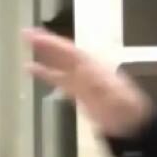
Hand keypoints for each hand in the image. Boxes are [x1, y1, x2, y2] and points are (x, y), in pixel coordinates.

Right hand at [24, 27, 152, 137]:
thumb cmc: (124, 107)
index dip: (54, 43)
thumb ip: (97, 82)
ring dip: (44, 55)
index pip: (71, 51)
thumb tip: (80, 68)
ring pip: (60, 64)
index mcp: (95, 67)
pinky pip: (58, 79)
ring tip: (26, 45)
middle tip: (26, 33)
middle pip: (64, 54)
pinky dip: (45, 73)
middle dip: (46, 43)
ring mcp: (82, 80)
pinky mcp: (78, 92)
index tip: (36, 34)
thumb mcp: (113, 95)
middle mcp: (87, 69)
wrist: (129, 123)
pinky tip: (32, 70)